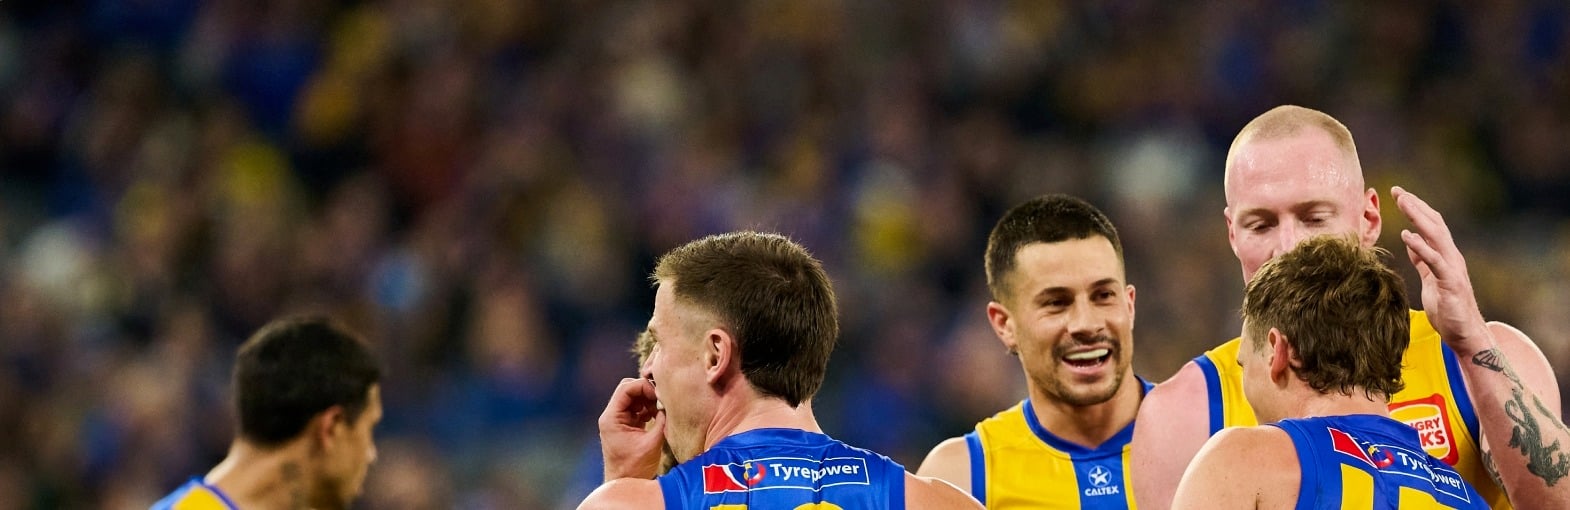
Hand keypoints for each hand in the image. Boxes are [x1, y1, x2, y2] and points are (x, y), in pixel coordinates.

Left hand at [598, 377, 666, 480]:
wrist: (625, 483)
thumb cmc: (635, 468)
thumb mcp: (652, 443)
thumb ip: (661, 421)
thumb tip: (670, 403)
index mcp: (611, 418)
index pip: (626, 388)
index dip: (644, 387)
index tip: (659, 396)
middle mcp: (611, 416)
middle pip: (628, 389)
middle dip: (646, 391)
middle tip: (661, 401)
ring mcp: (618, 420)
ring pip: (633, 397)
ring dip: (648, 400)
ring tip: (661, 410)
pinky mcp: (625, 425)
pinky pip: (636, 408)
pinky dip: (648, 409)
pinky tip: (658, 416)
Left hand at [1392, 186, 1492, 353]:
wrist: (1465, 334)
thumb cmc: (1448, 308)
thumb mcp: (1430, 280)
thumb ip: (1423, 261)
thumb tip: (1412, 243)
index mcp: (1445, 256)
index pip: (1431, 225)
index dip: (1417, 209)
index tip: (1399, 195)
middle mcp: (1451, 257)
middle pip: (1434, 224)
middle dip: (1416, 206)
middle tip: (1397, 190)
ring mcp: (1452, 268)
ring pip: (1436, 236)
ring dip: (1418, 218)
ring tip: (1402, 203)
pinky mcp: (1450, 283)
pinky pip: (1435, 261)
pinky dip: (1421, 247)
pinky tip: (1407, 236)